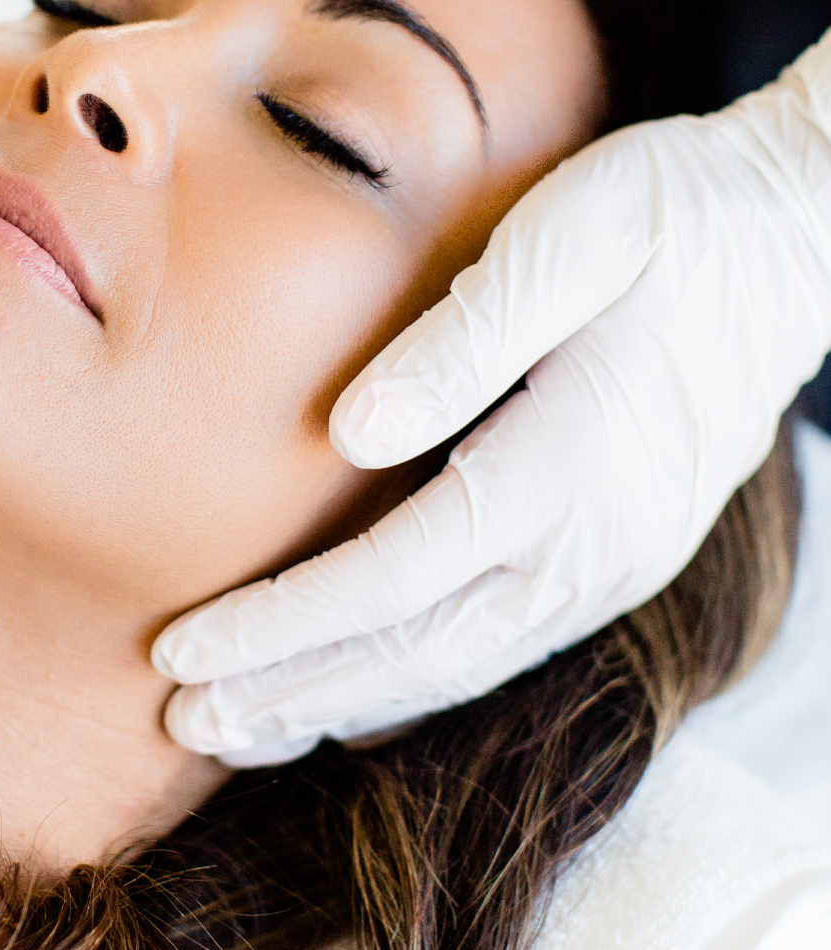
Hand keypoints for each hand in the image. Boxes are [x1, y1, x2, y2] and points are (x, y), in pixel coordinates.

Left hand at [154, 30, 830, 763]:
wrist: (796, 240)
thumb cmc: (673, 219)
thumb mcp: (572, 238)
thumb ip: (464, 341)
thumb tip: (351, 433)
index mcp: (567, 468)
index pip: (390, 580)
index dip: (281, 627)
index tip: (181, 653)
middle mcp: (591, 548)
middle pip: (413, 654)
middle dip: (289, 695)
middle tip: (184, 725)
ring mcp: (611, 565)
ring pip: (455, 669)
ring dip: (340, 704)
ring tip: (242, 730)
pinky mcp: (615, 559)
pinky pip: (496, 649)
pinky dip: (409, 684)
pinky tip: (351, 696)